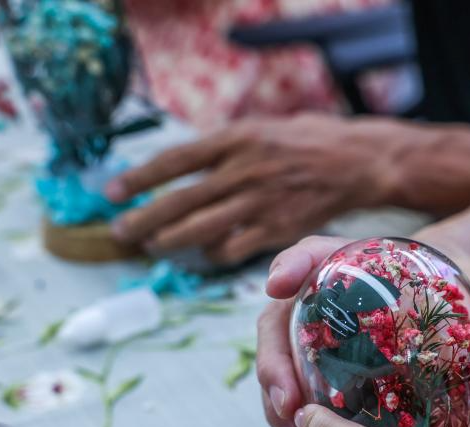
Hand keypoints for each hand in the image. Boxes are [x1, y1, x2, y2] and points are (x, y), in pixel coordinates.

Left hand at [106, 114, 407, 263]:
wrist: (357, 163)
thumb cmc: (306, 142)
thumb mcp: (262, 128)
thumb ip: (224, 147)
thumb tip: (181, 165)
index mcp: (236, 139)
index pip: (175, 160)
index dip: (139, 178)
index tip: (111, 192)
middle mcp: (244, 170)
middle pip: (180, 200)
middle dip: (143, 218)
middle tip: (119, 232)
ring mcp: (260, 203)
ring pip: (200, 229)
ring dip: (169, 241)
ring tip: (151, 246)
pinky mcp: (277, 230)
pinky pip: (232, 249)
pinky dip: (212, 254)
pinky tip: (203, 255)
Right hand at [256, 235, 469, 426]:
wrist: (452, 294)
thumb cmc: (456, 280)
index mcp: (352, 261)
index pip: (311, 254)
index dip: (290, 267)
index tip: (277, 285)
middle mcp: (322, 296)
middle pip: (278, 322)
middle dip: (274, 366)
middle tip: (289, 406)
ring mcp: (316, 334)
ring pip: (278, 364)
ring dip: (278, 406)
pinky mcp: (321, 366)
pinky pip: (296, 392)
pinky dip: (295, 422)